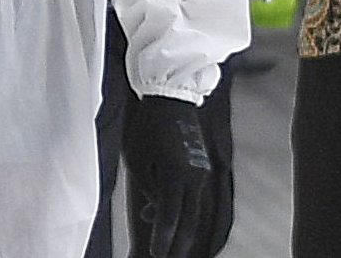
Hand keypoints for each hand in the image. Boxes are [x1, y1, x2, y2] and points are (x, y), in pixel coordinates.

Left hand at [122, 96, 210, 257]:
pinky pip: (196, 198)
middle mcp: (195, 177)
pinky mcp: (203, 169)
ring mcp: (202, 173)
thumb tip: (154, 213)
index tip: (155, 254)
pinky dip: (186, 214)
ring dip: (184, 233)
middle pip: (188, 221)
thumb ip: (149, 189)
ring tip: (169, 249)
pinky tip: (168, 222)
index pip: (169, 216)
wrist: (171, 99)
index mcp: (176, 174)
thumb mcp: (137, 159)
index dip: (162, 238)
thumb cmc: (147, 127)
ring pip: (196, 212)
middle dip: (177, 244)